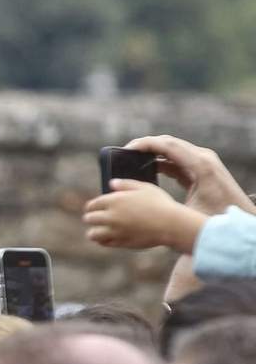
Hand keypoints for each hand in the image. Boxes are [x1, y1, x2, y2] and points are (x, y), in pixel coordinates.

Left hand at [84, 180, 204, 250]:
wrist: (171, 224)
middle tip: (96, 218)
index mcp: (114, 201)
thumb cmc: (160, 203)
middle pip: (89, 219)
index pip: (92, 204)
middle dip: (91, 217)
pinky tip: (109, 237)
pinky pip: (104, 243)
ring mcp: (114, 231)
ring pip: (92, 234)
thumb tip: (112, 183)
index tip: (95, 208)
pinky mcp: (120, 243)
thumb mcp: (144, 188)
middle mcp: (110, 216)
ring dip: (94, 231)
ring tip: (99, 230)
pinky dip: (104, 240)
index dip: (92, 206)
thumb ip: (126, 184)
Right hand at [127, 135, 255, 215]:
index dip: (144, 144)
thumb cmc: (216, 220)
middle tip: (123, 153)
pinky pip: (176, 160)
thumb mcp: (187, 213)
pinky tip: (145, 170)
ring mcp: (202, 162)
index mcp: (200, 165)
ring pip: (171, 150)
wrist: (241, 220)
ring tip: (130, 160)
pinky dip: (160, 162)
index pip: (167, 145)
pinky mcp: (200, 170)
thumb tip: (137, 199)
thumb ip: (163, 204)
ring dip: (151, 153)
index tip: (125, 149)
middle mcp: (202, 158)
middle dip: (145, 145)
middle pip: (168, 143)